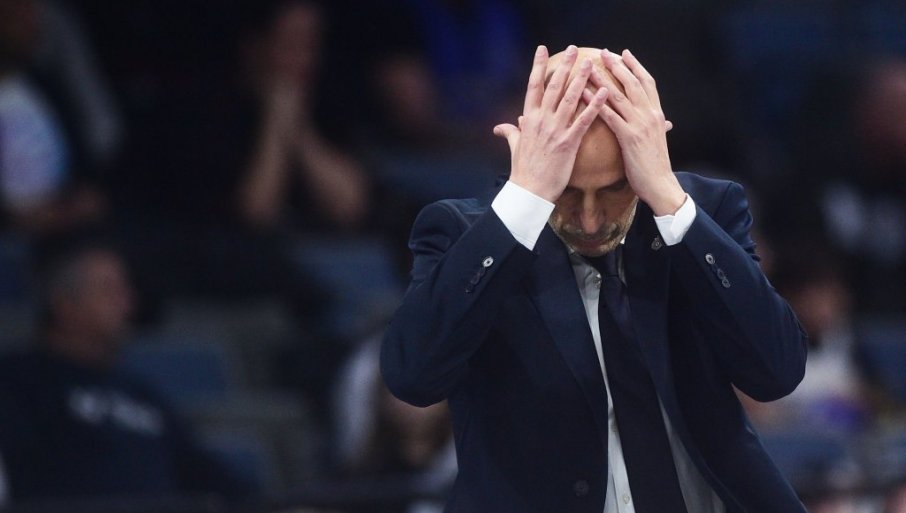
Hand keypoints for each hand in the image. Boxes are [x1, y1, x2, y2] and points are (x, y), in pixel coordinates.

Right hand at [493, 45, 607, 202]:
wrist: (530, 191)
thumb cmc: (523, 170)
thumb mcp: (515, 147)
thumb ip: (511, 132)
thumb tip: (500, 127)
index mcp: (529, 120)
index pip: (533, 86)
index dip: (538, 66)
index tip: (542, 49)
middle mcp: (542, 121)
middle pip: (554, 87)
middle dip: (565, 66)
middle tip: (574, 50)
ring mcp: (556, 131)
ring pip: (570, 99)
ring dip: (582, 79)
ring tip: (590, 64)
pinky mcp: (569, 143)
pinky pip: (584, 120)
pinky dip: (595, 106)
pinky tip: (605, 93)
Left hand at [583, 49, 684, 215]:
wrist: (660, 184)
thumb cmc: (655, 165)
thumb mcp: (657, 140)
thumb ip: (655, 126)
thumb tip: (660, 120)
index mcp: (657, 114)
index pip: (648, 82)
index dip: (636, 66)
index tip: (624, 54)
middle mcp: (650, 115)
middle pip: (634, 83)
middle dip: (619, 66)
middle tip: (605, 52)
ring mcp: (640, 125)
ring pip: (620, 96)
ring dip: (603, 79)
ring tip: (590, 67)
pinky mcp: (629, 137)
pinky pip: (610, 115)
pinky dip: (596, 103)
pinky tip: (584, 95)